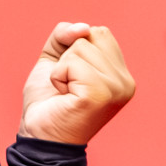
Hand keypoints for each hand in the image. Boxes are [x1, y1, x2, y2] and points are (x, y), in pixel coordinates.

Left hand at [18, 22, 135, 145]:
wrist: (39, 138)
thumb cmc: (48, 103)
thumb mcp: (55, 59)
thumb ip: (65, 34)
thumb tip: (83, 28)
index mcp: (121, 75)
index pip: (100, 33)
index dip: (75, 50)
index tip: (72, 79)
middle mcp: (125, 82)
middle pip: (90, 36)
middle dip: (67, 59)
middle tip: (67, 88)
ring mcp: (116, 88)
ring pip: (80, 47)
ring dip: (61, 69)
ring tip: (65, 93)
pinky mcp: (100, 93)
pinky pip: (71, 63)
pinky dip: (58, 77)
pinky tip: (63, 96)